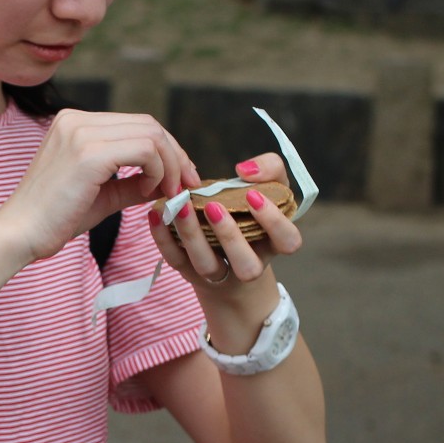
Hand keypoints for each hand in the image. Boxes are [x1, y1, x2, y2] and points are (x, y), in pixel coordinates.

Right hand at [0, 110, 201, 263]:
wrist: (20, 233)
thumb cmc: (56, 218)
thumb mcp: (102, 194)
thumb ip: (133, 182)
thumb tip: (168, 182)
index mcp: (75, 122)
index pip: (137, 123)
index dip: (167, 149)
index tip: (181, 177)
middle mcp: (77, 119)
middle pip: (148, 124)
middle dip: (176, 155)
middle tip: (186, 185)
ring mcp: (82, 133)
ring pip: (151, 134)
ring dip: (171, 165)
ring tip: (168, 193)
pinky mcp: (89, 154)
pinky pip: (145, 151)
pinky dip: (157, 171)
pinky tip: (147, 191)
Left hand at [150, 151, 301, 326]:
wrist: (227, 251)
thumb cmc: (252, 212)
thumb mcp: (270, 188)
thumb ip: (270, 170)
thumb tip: (244, 169)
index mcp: (274, 243)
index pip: (288, 241)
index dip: (274, 222)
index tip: (253, 195)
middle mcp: (249, 264)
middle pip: (247, 266)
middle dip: (230, 236)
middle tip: (214, 206)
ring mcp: (218, 272)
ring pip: (206, 265)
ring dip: (193, 235)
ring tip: (181, 206)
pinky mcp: (189, 272)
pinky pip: (175, 260)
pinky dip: (163, 238)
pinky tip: (156, 214)